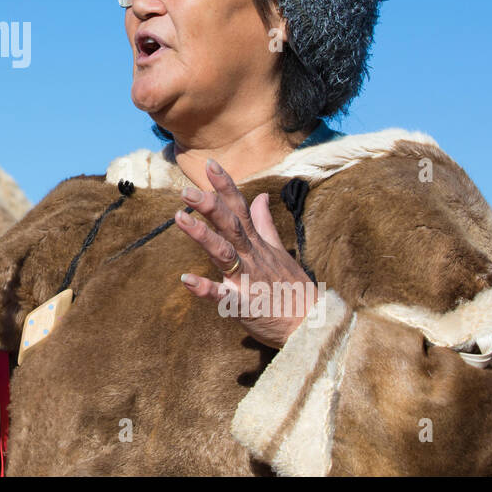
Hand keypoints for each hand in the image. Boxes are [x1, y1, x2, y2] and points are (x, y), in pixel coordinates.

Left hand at [174, 158, 315, 348]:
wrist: (311, 327)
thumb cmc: (293, 288)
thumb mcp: (279, 252)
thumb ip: (265, 224)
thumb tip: (260, 196)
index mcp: (257, 244)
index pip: (240, 208)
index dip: (225, 186)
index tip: (209, 164)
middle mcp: (252, 257)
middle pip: (230, 225)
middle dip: (209, 206)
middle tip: (186, 190)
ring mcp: (247, 279)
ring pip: (223, 253)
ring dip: (202, 236)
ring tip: (180, 219)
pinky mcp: (242, 305)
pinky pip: (222, 296)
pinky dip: (204, 289)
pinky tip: (186, 280)